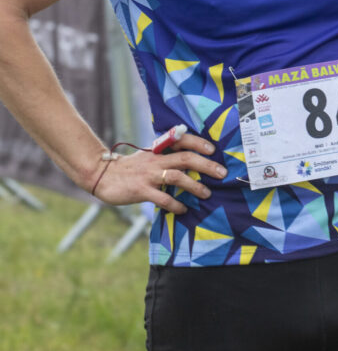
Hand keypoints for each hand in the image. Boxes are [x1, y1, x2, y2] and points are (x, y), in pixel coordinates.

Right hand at [92, 130, 226, 214]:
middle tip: (221, 173)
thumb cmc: (131, 168)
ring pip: (177, 177)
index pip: (181, 140)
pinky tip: (184, 209)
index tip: (213, 149)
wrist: (103, 176)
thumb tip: (192, 162)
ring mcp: (149, 175)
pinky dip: (175, 204)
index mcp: (158, 150)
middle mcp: (156, 160)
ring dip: (194, 186)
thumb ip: (166, 157)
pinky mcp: (141, 191)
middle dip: (206, 165)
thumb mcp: (149, 157)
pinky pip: (162, 198)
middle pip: (185, 158)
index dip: (198, 143)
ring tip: (207, 194)